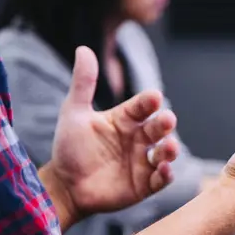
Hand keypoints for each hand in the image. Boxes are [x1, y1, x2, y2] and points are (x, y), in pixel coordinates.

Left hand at [41, 46, 181, 220]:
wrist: (63, 185)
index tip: (153, 96)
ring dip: (170, 149)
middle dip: (164, 123)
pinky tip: (163, 170)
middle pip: (157, 127)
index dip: (148, 101)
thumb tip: (83, 49)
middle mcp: (137, 138)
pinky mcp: (143, 185)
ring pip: (164, 152)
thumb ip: (83, 83)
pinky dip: (165, 175)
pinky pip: (160, 179)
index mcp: (124, 119)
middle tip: (167, 119)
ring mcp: (142, 161)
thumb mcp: (74, 113)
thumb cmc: (70, 147)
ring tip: (169, 147)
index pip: (142, 106)